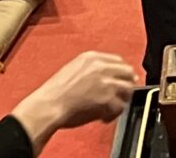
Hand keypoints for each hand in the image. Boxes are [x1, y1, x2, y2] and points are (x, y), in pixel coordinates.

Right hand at [11, 51, 136, 153]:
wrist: (47, 106)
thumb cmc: (55, 93)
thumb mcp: (73, 69)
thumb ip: (91, 69)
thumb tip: (106, 76)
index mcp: (92, 58)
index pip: (118, 61)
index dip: (120, 73)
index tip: (120, 80)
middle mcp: (101, 67)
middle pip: (127, 72)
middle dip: (125, 84)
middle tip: (121, 95)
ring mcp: (106, 83)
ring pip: (127, 89)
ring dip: (121, 100)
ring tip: (111, 108)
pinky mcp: (107, 99)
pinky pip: (120, 107)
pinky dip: (114, 114)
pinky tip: (104, 117)